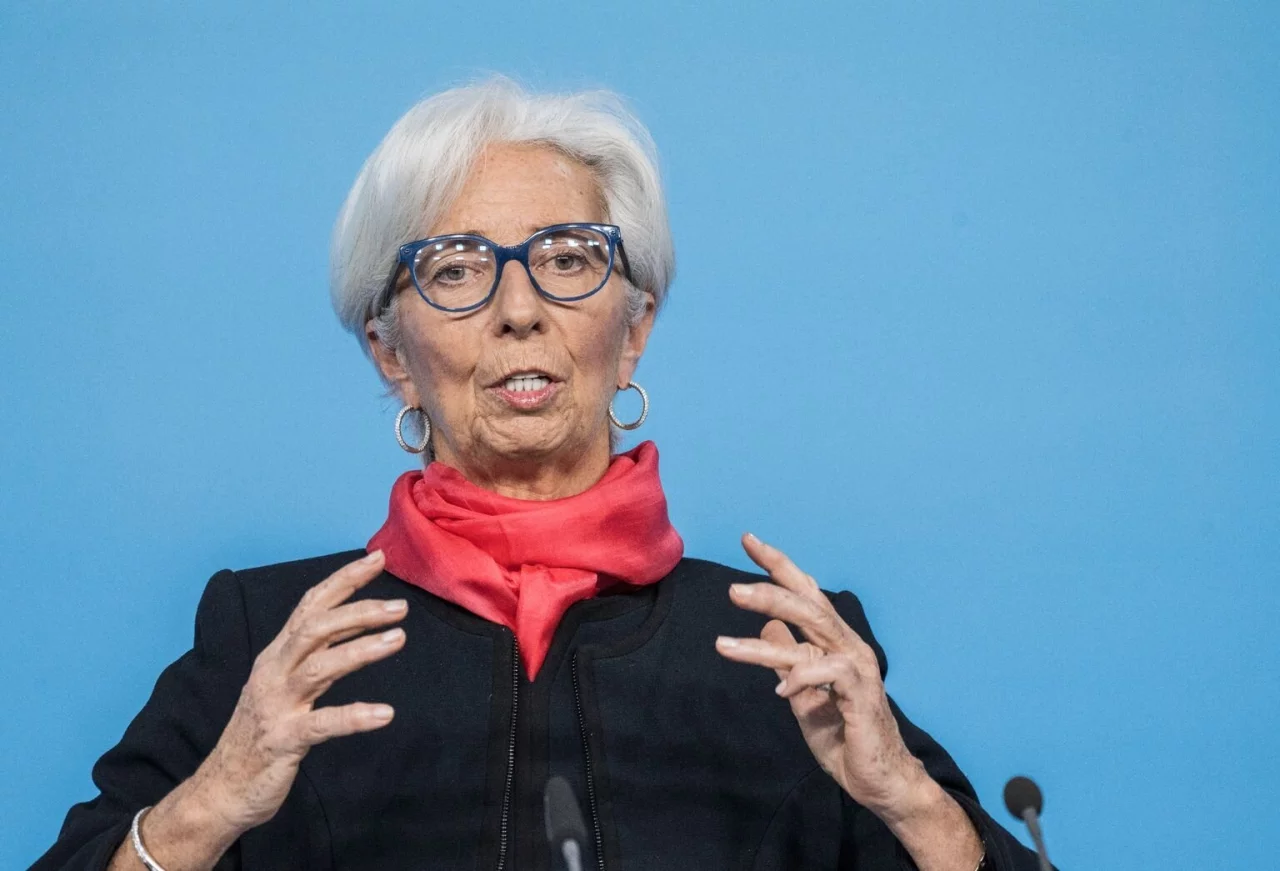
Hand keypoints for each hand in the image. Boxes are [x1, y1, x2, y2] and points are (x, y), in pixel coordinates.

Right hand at [193, 550, 406, 832]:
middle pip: (315, 628)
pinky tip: (385, 714)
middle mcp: (273, 672)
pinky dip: (354, 716)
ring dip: (361, 650)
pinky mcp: (283, 740)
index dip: (343, 581)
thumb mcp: (284, 685)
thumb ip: (314, 655)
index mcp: (276, 656)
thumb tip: (353, 624)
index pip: (310, 606)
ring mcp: (276, 705)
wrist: (221, 789)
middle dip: (358, 611)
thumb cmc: (261, 733)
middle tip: (400, 606)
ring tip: (398, 639)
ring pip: (319, 667)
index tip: (377, 560)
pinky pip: (323, 724)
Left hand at [714, 534, 929, 819]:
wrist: (878, 779)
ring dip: (766, 639)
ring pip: (813, 634)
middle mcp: (847, 646)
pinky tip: (780, 692)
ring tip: (724, 645)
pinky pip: (828, 672)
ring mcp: (857, 667)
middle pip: (808, 604)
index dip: (778, 565)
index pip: (804, 594)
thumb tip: (768, 627)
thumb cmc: (843, 735)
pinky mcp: (861, 693)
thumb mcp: (802, 693)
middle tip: (733, 590)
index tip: (748, 541)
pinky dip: (800, 678)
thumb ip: (788, 659)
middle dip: (769, 590)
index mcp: (833, 642)